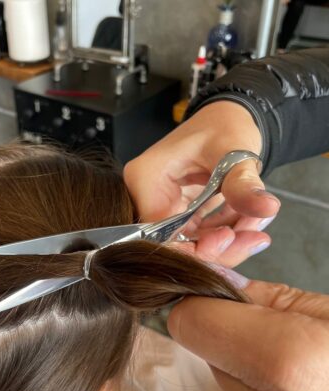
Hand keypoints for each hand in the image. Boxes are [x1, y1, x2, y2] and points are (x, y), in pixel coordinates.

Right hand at [124, 101, 280, 267]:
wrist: (226, 121)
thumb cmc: (223, 126)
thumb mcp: (235, 151)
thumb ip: (243, 184)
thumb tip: (266, 207)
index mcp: (145, 178)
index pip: (160, 233)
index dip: (194, 246)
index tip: (231, 239)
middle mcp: (145, 196)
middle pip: (174, 244)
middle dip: (217, 248)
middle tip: (254, 239)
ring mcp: (160, 208)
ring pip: (190, 245)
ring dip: (227, 242)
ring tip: (257, 225)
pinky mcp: (176, 215)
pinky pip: (199, 237)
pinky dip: (226, 234)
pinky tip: (249, 222)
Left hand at [167, 279, 328, 390]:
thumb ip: (273, 298)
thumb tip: (217, 284)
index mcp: (288, 366)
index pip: (190, 322)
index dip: (198, 302)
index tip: (211, 294)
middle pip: (213, 361)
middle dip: (238, 341)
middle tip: (286, 335)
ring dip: (262, 383)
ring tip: (319, 381)